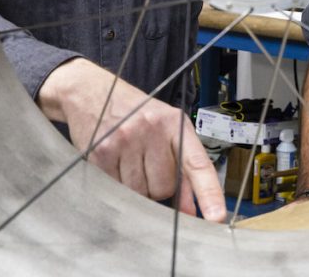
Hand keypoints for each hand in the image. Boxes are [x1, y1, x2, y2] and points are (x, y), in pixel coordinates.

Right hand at [37, 58, 225, 221]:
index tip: (216, 216)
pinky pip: (118, 188)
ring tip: (130, 160)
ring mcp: (126, 140)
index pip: (197, 163)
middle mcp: (152, 129)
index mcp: (175, 123)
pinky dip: (117, 183)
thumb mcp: (165, 130)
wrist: (92, 92)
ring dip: (137, 186)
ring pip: (141, 191)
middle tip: (146, 163)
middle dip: (157, 185)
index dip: (209, 192)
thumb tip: (191, 210)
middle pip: (165, 187)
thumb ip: (182, 169)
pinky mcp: (102, 151)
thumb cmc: (135, 114)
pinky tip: (115, 162)